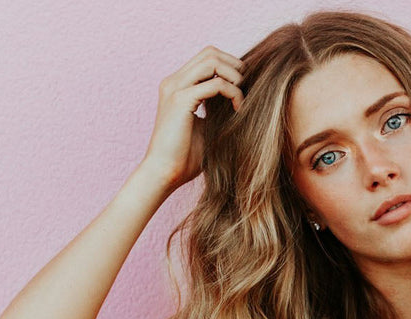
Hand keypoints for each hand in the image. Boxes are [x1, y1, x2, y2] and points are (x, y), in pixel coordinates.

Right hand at [138, 45, 245, 192]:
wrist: (164, 173)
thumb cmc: (184, 157)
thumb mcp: (206, 126)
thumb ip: (217, 108)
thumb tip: (242, 99)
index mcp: (177, 86)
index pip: (206, 58)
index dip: (229, 67)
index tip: (243, 89)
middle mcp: (174, 82)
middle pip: (210, 52)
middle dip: (235, 67)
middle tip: (246, 90)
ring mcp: (175, 88)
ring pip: (212, 61)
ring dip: (234, 76)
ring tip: (241, 98)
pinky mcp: (180, 100)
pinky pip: (216, 83)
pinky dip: (232, 93)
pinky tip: (237, 109)